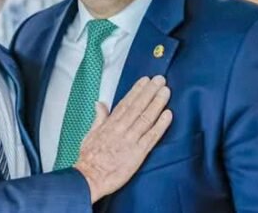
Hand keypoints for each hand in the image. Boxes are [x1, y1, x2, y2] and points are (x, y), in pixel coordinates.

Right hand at [74, 75, 171, 202]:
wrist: (89, 177)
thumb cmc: (89, 158)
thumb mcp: (90, 133)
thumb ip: (99, 118)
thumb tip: (100, 103)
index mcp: (110, 123)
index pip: (126, 103)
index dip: (137, 90)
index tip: (145, 80)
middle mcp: (121, 128)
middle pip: (138, 106)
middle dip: (150, 91)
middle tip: (160, 79)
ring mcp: (130, 140)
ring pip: (146, 117)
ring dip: (157, 103)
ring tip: (166, 91)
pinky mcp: (138, 153)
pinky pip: (151, 136)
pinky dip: (160, 124)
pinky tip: (168, 114)